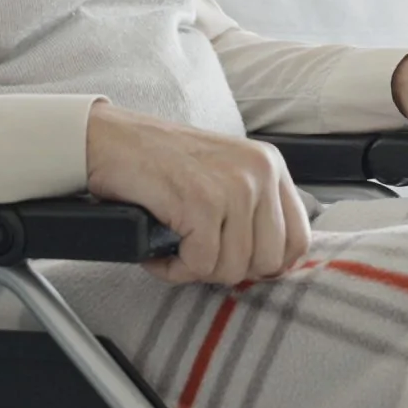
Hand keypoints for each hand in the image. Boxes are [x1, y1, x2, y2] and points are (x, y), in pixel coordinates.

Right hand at [85, 103, 311, 285]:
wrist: (109, 139)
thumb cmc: (159, 161)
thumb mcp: (224, 174)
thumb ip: (253, 209)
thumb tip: (270, 264)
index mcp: (270, 165)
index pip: (297, 241)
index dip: (265, 264)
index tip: (234, 261)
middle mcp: (259, 171)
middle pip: (268, 262)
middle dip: (227, 268)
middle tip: (195, 252)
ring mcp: (233, 186)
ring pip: (232, 269)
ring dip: (195, 268)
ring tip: (172, 246)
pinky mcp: (202, 202)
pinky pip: (199, 264)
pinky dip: (173, 267)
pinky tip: (157, 250)